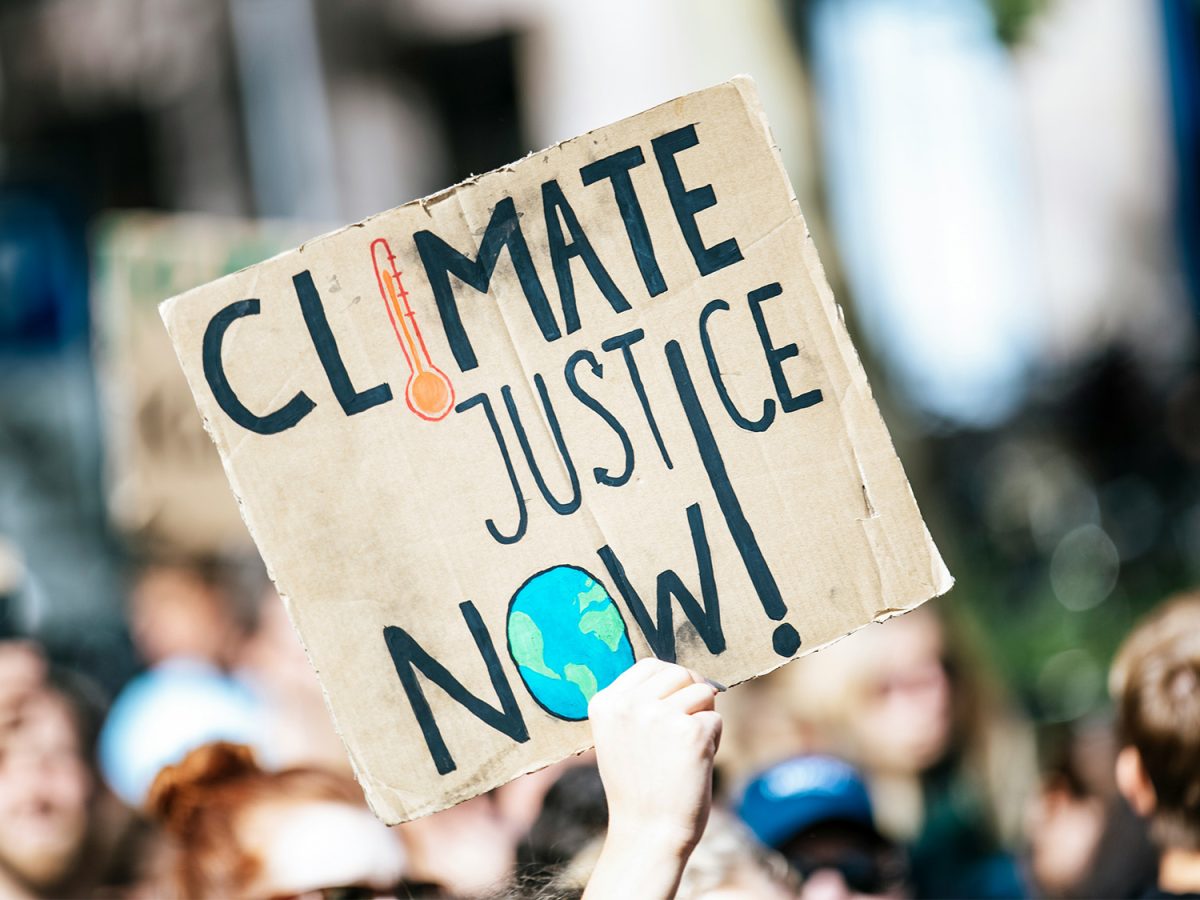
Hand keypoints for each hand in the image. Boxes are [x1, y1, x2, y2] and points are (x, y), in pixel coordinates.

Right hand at [583, 658, 721, 898]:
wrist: (648, 833)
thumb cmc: (639, 786)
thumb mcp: (619, 736)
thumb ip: (637, 702)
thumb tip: (682, 672)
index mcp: (606, 703)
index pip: (650, 666)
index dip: (671, 681)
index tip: (674, 705)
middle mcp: (630, 705)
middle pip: (679, 673)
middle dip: (691, 694)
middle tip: (686, 729)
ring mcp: (660, 717)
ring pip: (702, 692)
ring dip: (703, 718)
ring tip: (686, 751)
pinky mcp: (691, 733)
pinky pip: (715, 719)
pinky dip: (713, 741)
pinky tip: (695, 765)